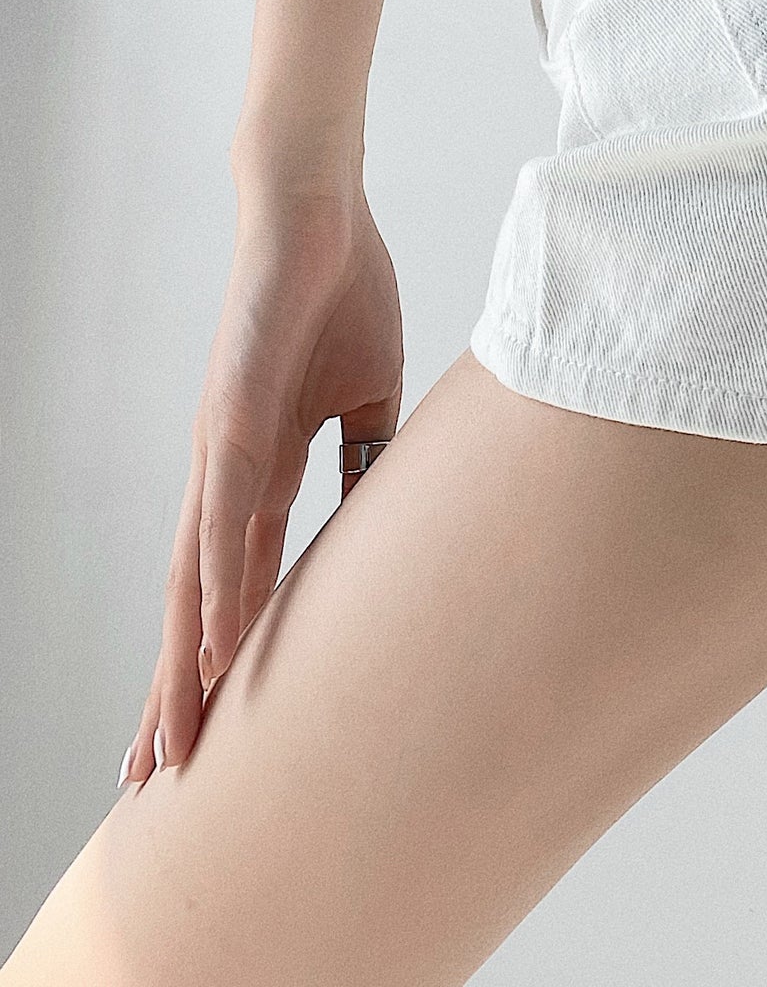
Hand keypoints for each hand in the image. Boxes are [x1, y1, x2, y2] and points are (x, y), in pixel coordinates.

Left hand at [118, 189, 402, 785]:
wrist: (318, 214)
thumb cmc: (342, 294)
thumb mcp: (368, 395)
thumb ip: (363, 456)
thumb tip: (383, 510)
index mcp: (260, 467)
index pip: (234, 579)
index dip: (221, 653)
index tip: (210, 724)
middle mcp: (225, 471)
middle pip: (194, 599)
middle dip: (176, 688)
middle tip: (159, 777)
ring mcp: (222, 444)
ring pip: (193, 576)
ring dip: (184, 663)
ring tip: (174, 740)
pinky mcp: (235, 411)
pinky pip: (226, 513)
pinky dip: (218, 580)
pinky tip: (215, 639)